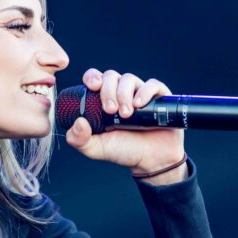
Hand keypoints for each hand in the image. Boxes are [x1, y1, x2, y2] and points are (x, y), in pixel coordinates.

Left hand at [64, 68, 185, 174]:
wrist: (152, 160)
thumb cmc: (124, 151)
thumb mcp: (95, 148)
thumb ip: (79, 140)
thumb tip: (78, 122)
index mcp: (103, 100)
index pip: (95, 78)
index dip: (92, 77)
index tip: (93, 88)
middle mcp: (121, 93)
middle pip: (110, 76)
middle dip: (108, 91)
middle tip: (110, 111)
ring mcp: (140, 93)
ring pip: (129, 78)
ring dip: (124, 94)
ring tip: (126, 115)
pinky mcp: (159, 97)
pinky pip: (152, 84)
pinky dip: (144, 91)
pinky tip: (139, 105)